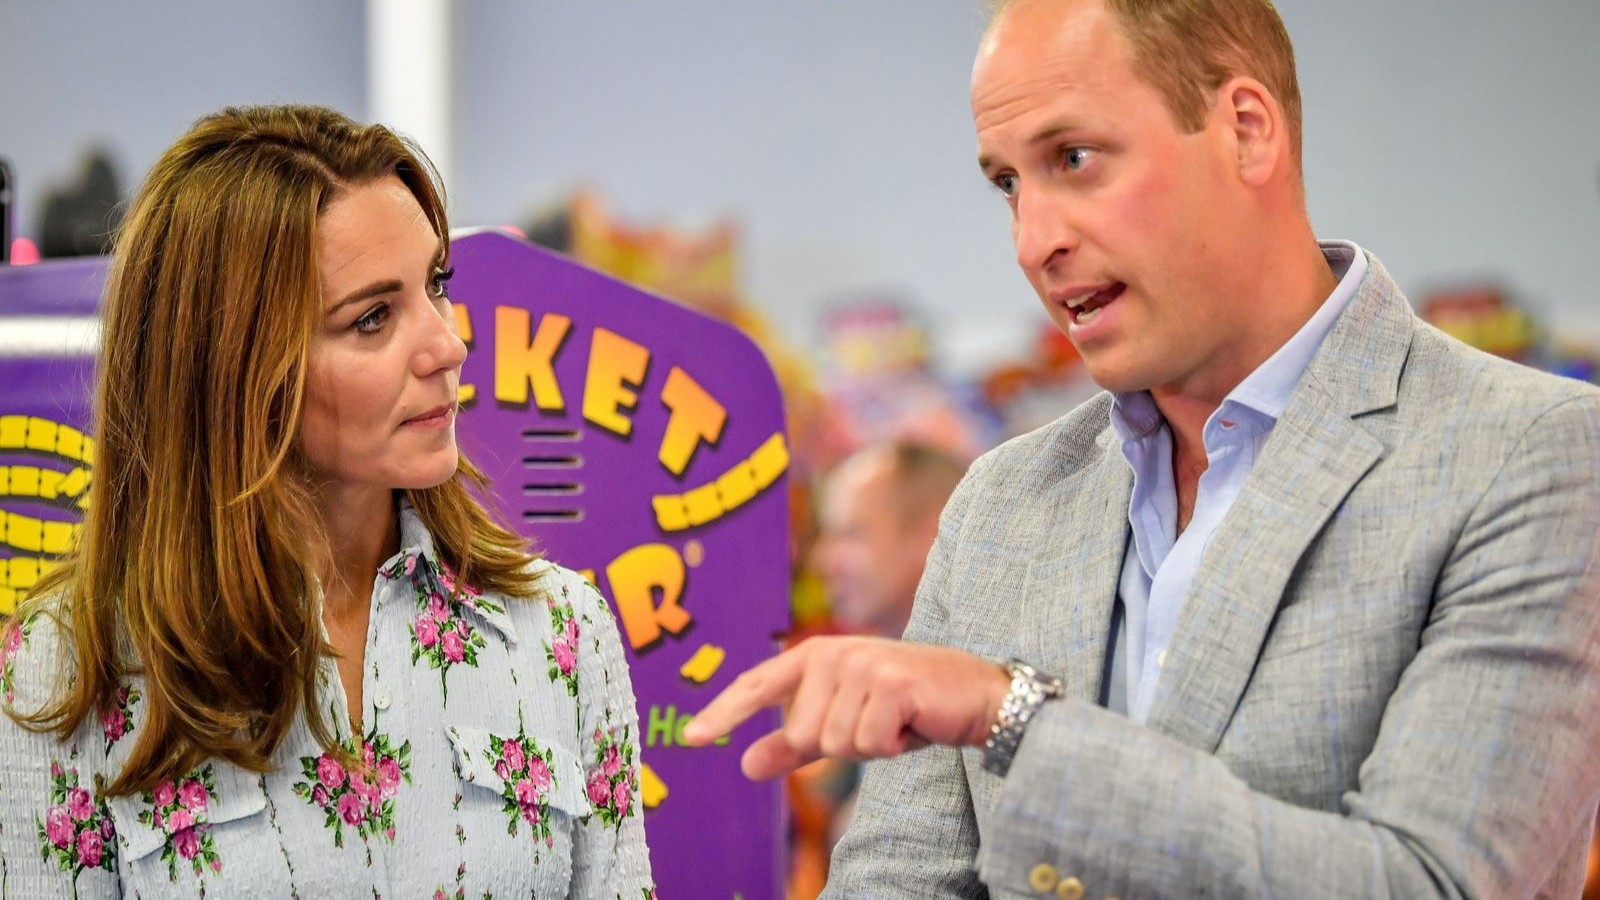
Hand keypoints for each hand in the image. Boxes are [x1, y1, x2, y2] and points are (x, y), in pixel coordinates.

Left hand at [681, 636, 1011, 779]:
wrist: (975, 696)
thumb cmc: (908, 709)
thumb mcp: (845, 726)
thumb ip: (794, 746)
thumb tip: (745, 766)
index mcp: (814, 656)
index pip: (757, 686)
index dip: (724, 713)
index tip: (691, 738)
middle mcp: (832, 653)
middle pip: (802, 734)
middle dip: (841, 744)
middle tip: (877, 723)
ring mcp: (862, 665)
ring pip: (836, 743)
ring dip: (870, 745)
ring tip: (896, 721)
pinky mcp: (891, 683)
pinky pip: (868, 743)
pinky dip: (892, 746)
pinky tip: (912, 723)